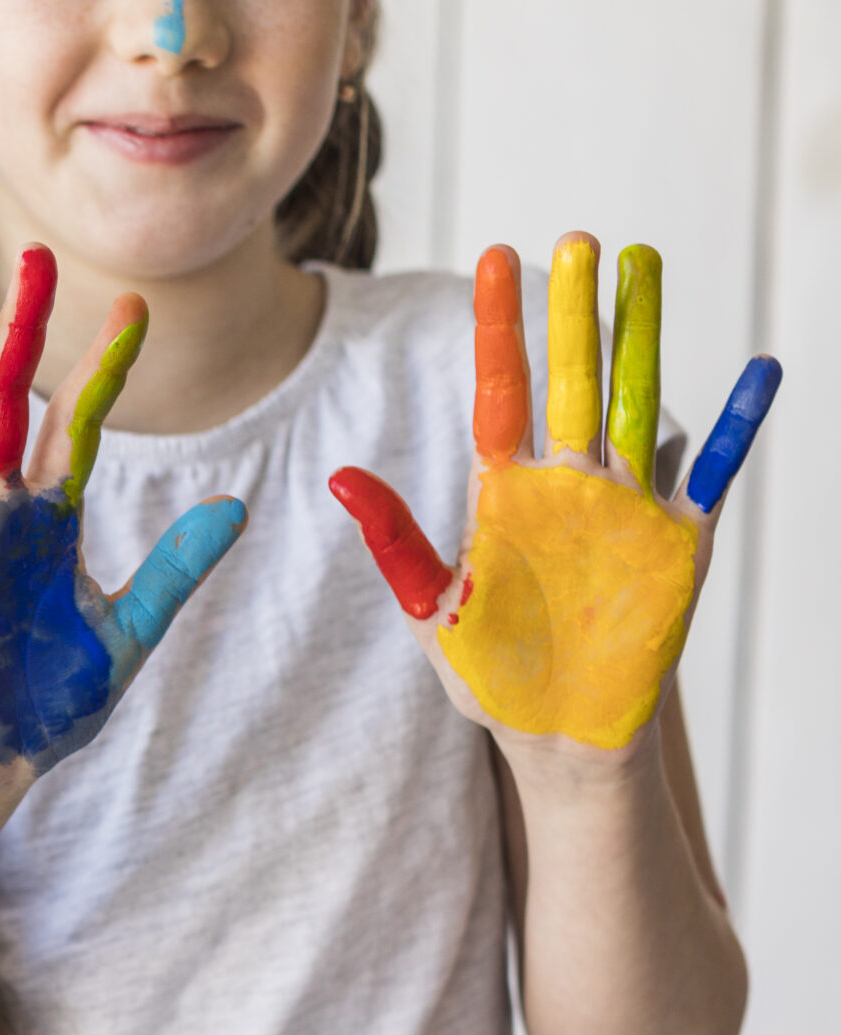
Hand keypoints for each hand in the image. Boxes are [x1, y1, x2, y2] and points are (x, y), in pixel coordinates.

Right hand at [0, 247, 246, 812]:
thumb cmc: (47, 707)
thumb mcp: (128, 632)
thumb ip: (174, 569)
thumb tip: (236, 508)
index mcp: (47, 520)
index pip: (76, 425)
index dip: (103, 369)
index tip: (135, 306)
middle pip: (6, 402)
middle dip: (20, 331)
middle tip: (37, 257)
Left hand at [331, 236, 779, 756]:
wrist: (554, 736)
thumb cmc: (489, 675)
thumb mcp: (432, 608)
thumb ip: (395, 541)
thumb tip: (338, 478)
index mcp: (506, 490)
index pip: (501, 390)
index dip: (499, 326)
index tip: (494, 257)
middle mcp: (569, 482)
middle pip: (572, 378)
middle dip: (574, 311)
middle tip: (578, 238)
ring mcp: (626, 505)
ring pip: (634, 399)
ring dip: (642, 334)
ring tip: (644, 264)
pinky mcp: (676, 541)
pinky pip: (710, 472)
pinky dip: (733, 425)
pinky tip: (757, 371)